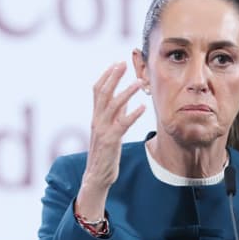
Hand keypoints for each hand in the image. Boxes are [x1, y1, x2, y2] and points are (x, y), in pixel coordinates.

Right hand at [76, 62, 145, 218]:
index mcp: (96, 117)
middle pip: (102, 93)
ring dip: (126, 92)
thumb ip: (115, 116)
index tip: (117, 63)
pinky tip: (143, 107)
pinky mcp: (110, 141)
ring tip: (138, 82)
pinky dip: (132, 114)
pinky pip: (122, 124)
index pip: (97, 91)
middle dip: (113, 77)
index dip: (107, 76)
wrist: (96, 176)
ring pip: (112, 106)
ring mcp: (102, 130)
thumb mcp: (109, 131)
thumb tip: (124, 100)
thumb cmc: (104, 153)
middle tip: (123, 63)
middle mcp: (97, 121)